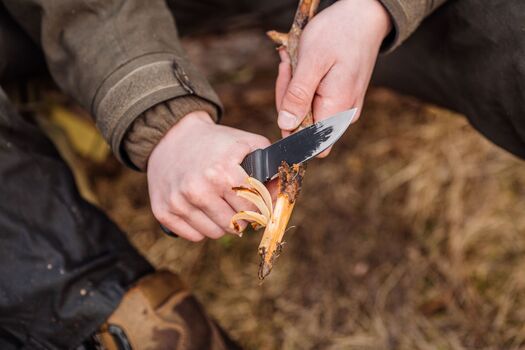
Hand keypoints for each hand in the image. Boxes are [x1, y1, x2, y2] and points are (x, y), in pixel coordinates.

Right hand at [147, 111, 270, 241]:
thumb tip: (281, 193)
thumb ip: (269, 166)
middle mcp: (198, 189)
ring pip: (215, 234)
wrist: (172, 136)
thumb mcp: (245, 143)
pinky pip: (194, 236)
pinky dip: (201, 226)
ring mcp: (178, 202)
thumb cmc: (214, 142)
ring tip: (218, 203)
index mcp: (222, 172)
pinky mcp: (163, 211)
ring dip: (221, 223)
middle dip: (241, 216)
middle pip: (235, 225)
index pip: (252, 208)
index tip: (257, 202)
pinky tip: (200, 208)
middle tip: (237, 202)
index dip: (258, 206)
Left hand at [276, 0, 391, 155]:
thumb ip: (298, 96)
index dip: (289, 127)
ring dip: (294, 92)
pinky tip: (303, 68)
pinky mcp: (342, 100)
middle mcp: (344, 115)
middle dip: (288, 102)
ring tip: (296, 64)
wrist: (363, 16)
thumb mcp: (311, 61)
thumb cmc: (338, 33)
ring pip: (307, 116)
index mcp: (337, 109)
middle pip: (304, 129)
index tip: (286, 92)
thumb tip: (286, 125)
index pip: (307, 143)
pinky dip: (303, 87)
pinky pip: (315, 104)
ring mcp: (345, 108)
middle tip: (289, 69)